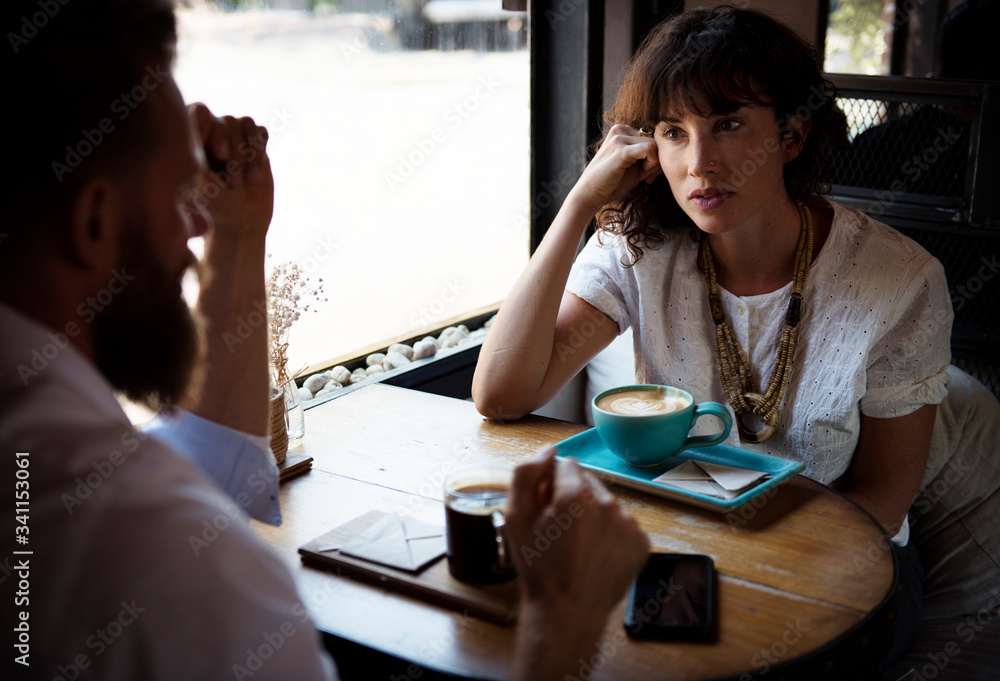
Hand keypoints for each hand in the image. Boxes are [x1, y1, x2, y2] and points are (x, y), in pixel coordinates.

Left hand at [187, 103, 273, 239]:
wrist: (241, 222)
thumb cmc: (214, 204)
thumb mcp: (199, 176)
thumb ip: (197, 142)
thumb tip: (202, 110)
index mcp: (190, 137)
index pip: (200, 112)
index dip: (213, 129)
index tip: (220, 155)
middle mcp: (211, 132)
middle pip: (226, 121)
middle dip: (235, 152)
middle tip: (233, 182)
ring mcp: (234, 137)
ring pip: (245, 123)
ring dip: (248, 155)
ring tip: (244, 182)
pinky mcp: (255, 144)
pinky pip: (261, 131)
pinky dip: (259, 153)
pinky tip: (254, 176)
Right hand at [507, 448, 648, 626]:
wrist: (567, 612)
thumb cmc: (538, 568)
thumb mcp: (515, 517)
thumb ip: (526, 473)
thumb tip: (549, 452)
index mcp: (576, 496)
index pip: (566, 465)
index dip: (551, 484)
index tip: (546, 507)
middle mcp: (608, 505)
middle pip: (587, 483)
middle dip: (573, 498)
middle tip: (559, 529)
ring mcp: (629, 524)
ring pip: (606, 503)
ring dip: (592, 515)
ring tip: (578, 544)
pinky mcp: (642, 542)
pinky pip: (622, 524)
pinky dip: (610, 533)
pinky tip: (595, 553)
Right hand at [566, 124, 660, 216]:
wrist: (590, 195)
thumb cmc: (612, 183)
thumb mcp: (634, 165)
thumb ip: (648, 156)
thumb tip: (670, 150)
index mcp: (622, 130)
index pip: (651, 136)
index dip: (655, 156)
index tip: (648, 173)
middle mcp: (620, 130)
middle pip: (655, 140)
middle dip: (656, 161)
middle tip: (647, 177)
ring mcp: (619, 138)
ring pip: (655, 145)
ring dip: (655, 164)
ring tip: (643, 177)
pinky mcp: (620, 150)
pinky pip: (650, 150)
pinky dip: (652, 164)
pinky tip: (642, 175)